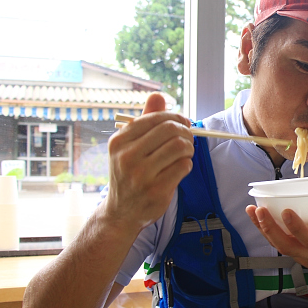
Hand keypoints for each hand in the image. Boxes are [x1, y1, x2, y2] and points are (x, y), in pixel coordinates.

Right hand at [103, 93, 194, 234]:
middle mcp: (127, 156)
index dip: (176, 118)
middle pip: (170, 130)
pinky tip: (181, 168)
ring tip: (185, 154)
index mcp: (119, 141)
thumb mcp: (129, 146)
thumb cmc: (129, 174)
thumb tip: (158, 95)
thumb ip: (144, 120)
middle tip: (188, 139)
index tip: (184, 123)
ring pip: (179, 147)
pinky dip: (187, 164)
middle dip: (186, 132)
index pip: (155, 118)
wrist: (121, 212)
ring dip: (189, 148)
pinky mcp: (156, 190)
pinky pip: (183, 166)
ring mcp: (141, 175)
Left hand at [245, 172, 307, 286]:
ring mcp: (301, 257)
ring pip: (278, 245)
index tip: (286, 211)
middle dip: (269, 228)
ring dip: (263, 229)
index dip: (296, 227)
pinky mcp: (296, 255)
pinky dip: (267, 231)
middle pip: (285, 245)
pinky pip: (278, 244)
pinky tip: (258, 217)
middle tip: (259, 210)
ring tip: (252, 210)